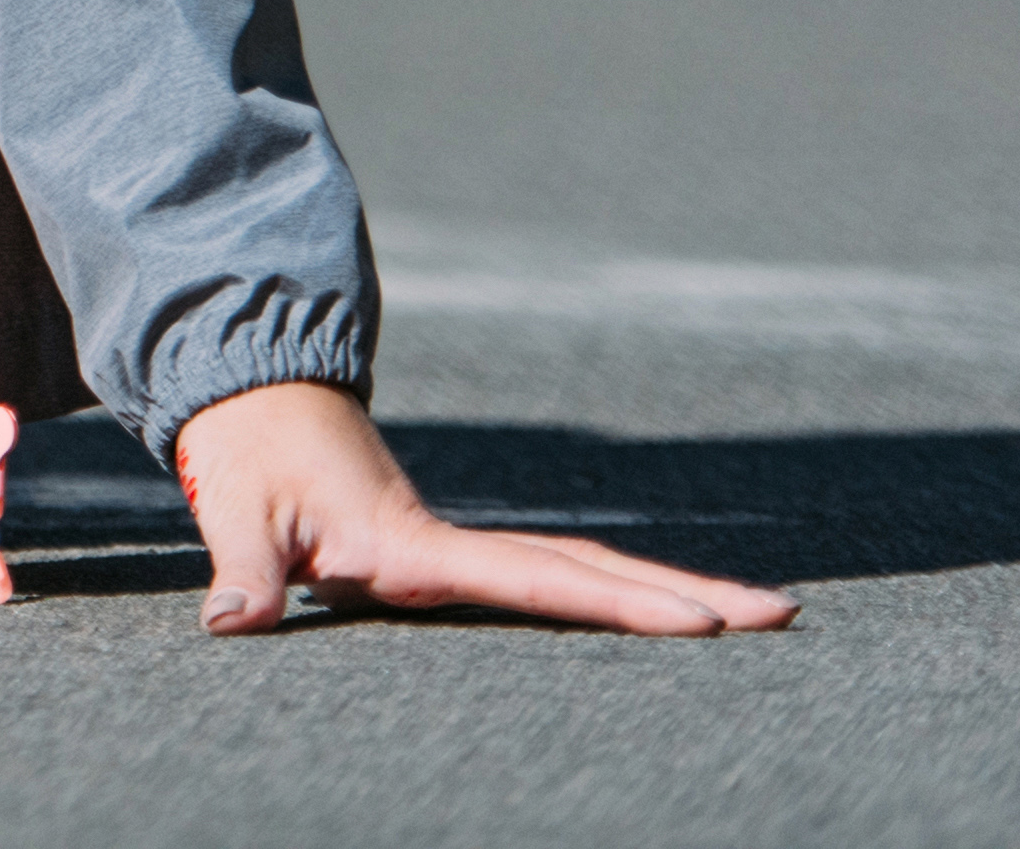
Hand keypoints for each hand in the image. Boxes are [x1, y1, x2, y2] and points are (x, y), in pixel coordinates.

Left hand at [172, 381, 788, 636]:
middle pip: (591, 571)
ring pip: (582, 568)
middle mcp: (457, 544)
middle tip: (786, 616)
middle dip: (688, 595)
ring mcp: (460, 545)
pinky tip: (661, 610)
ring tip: (759, 614)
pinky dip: (611, 591)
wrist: (244, 393)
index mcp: (419, 544)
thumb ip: (245, 574)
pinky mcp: (447, 552)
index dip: (619, 606)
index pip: (538, 581)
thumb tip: (233, 623)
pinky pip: (549, 574)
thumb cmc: (244, 456)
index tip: (702, 625)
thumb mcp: (237, 514)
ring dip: (664, 590)